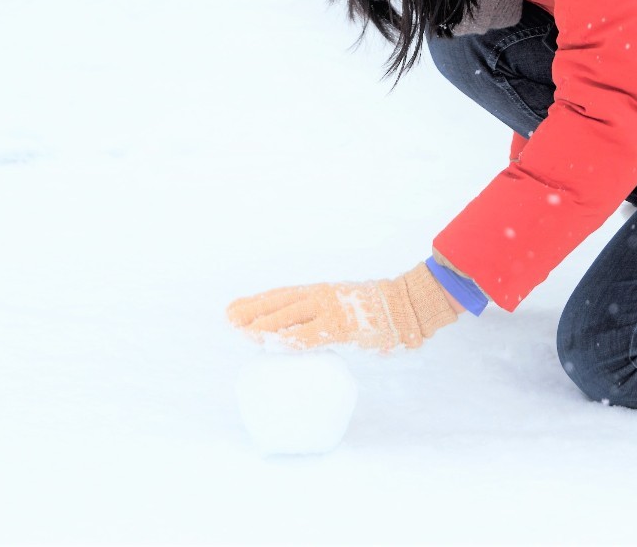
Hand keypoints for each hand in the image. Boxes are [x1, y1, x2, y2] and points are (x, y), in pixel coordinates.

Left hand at [226, 260, 460, 352]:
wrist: (408, 305)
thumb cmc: (378, 309)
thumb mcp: (344, 306)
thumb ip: (324, 319)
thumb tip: (305, 333)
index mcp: (320, 291)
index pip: (281, 296)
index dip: (256, 302)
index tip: (233, 309)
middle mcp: (321, 297)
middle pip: (279, 303)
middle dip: (252, 312)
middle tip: (228, 318)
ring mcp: (331, 311)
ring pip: (290, 317)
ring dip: (264, 326)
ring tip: (242, 331)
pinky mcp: (342, 328)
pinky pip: (310, 336)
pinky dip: (290, 340)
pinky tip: (273, 344)